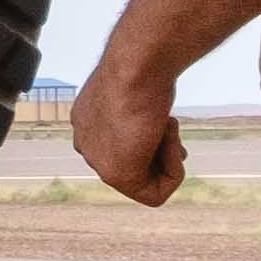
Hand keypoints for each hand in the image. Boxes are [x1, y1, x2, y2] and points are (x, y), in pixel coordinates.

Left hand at [71, 64, 182, 205]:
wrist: (136, 65)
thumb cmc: (142, 70)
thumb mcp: (139, 92)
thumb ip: (141, 117)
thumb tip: (158, 134)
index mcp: (87, 123)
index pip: (121, 147)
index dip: (153, 143)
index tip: (167, 126)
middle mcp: (86, 143)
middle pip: (132, 164)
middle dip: (159, 153)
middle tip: (172, 133)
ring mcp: (97, 160)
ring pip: (143, 181)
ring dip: (168, 157)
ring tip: (167, 126)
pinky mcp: (116, 174)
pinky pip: (154, 195)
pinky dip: (174, 173)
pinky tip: (170, 141)